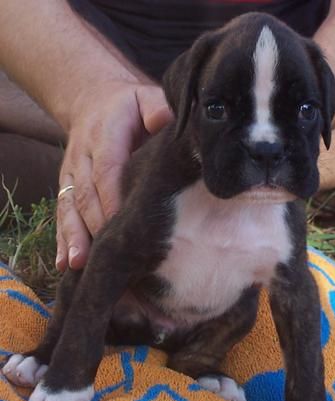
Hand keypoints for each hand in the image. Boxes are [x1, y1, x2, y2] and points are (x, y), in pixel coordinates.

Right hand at [55, 80, 171, 270]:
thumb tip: (166, 122)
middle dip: (95, 225)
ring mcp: (72, 173)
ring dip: (73, 236)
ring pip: (70, 207)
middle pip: (86, 193)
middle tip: (107, 255)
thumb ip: (157, 109)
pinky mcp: (66, 186)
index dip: (112, 196)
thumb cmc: (130, 108)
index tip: (121, 223)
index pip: (107, 168)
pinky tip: (64, 263)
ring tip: (79, 263)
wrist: (93, 101)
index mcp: (105, 133)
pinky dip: (62, 239)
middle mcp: (83, 155)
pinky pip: (62, 213)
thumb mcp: (145, 99)